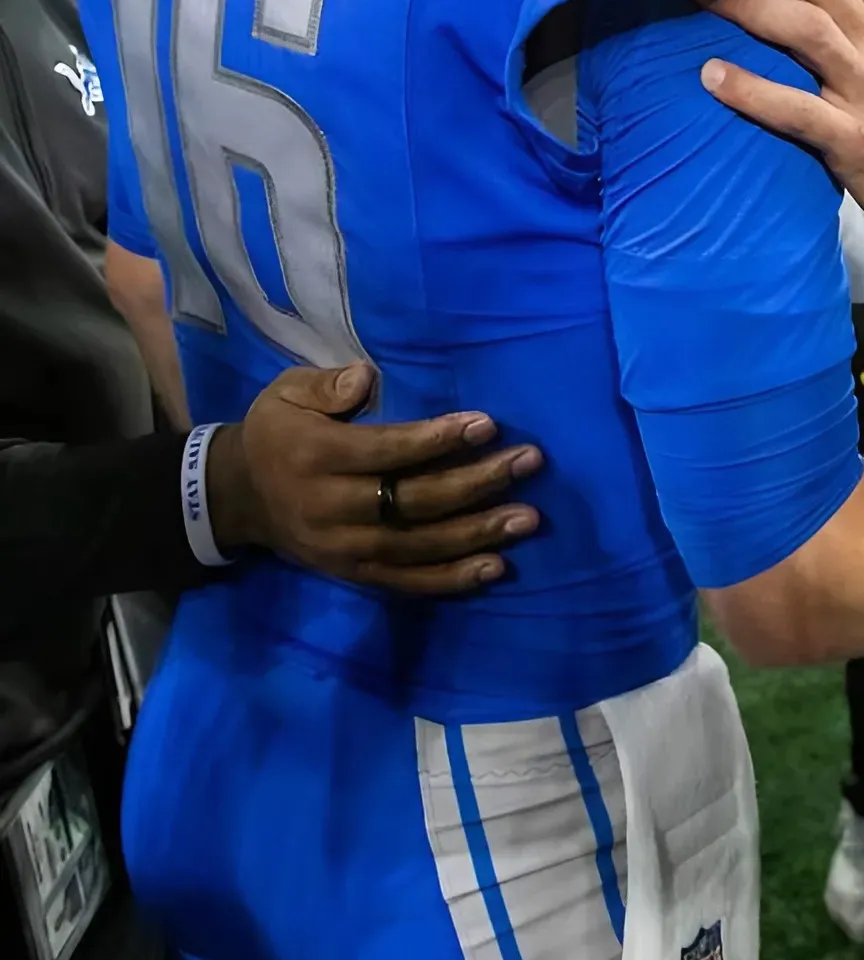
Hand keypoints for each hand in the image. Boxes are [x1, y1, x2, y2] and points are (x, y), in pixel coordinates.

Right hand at [207, 363, 543, 594]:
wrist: (238, 498)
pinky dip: (453, 578)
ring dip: (478, 533)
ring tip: (528, 518)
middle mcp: (332, 508)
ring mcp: (345, 548)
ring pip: (419, 545)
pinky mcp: (354, 574)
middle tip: (528, 461)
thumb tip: (367, 379)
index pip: (387, 451)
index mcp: (316, 457)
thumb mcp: (286, 393)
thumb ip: (328, 385)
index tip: (488, 425)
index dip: (437, 440)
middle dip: (476, 482)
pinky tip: (496, 567)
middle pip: (413, 500)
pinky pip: (408, 581)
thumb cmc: (277, 433)